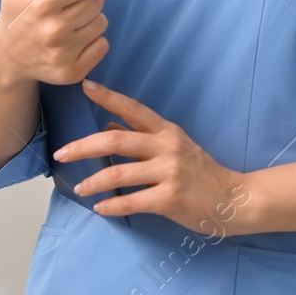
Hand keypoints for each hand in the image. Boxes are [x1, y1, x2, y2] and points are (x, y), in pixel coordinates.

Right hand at [0, 0, 107, 87]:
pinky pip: (103, 45)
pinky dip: (92, 42)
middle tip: (68, 7)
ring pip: (101, 22)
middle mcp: (53, 31)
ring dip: (89, 20)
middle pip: (97, 1)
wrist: (7, 56)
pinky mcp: (72, 72)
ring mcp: (63, 54)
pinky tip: (73, 42)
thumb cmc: (17, 14)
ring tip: (69, 24)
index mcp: (41, 5)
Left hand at [54, 80, 251, 236]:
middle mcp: (168, 148)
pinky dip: (111, 205)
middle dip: (83, 146)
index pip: (134, 109)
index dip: (108, 98)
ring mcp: (170, 173)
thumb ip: (144, 136)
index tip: (85, 86)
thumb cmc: (203, 173)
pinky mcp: (170, 199)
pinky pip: (131, 201)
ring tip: (79, 188)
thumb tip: (110, 125)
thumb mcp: (177, 147)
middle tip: (61, 152)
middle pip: (117, 140)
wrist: (234, 199)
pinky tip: (100, 208)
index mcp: (168, 132)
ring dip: (93, 181)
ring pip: (119, 173)